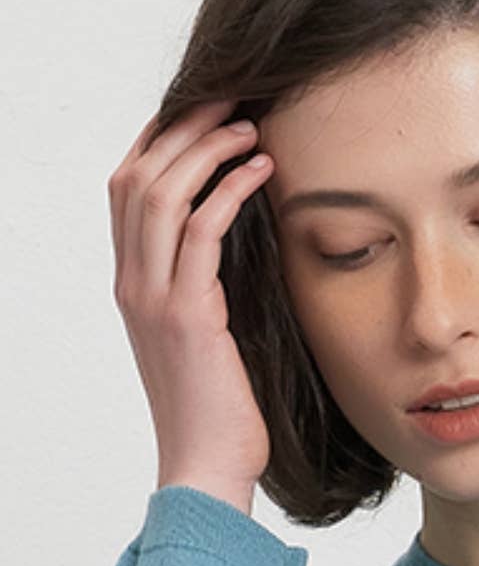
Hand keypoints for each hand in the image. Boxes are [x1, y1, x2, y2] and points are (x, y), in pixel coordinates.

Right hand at [108, 98, 276, 510]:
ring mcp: (153, 299)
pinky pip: (200, 232)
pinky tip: (263, 171)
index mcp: (133, 285)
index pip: (128, 189)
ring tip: (252, 127)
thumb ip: (209, 287)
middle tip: (231, 99)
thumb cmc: (221, 408)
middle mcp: (133, 284)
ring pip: (161, 194)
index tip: (204, 112)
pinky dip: (230, 191)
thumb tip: (243, 245)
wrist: (208, 466)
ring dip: (207, 150)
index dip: (160, 140)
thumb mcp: (209, 335)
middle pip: (138, 176)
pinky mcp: (186, 316)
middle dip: (183, 128)